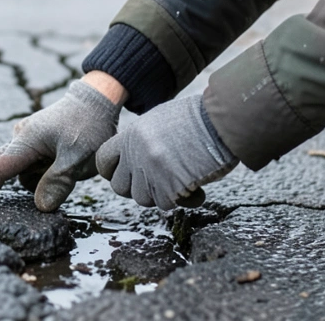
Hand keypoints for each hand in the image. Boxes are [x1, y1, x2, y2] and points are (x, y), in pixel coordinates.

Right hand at [0, 79, 121, 211]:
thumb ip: (58, 182)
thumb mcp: (79, 157)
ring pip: (14, 167)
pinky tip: (50, 172)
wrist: (97, 99)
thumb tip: (40, 206)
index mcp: (28, 141)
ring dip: (19, 179)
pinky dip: (26, 172)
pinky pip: (25, 162)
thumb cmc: (89, 126)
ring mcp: (28, 138)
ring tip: (55, 174)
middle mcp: (22, 138)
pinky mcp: (36, 141)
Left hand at [95, 94, 237, 210]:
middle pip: (120, 187)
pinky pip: (165, 204)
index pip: (103, 160)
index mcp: (132, 135)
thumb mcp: (161, 120)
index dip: (113, 171)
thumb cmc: (199, 119)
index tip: (128, 173)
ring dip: (161, 195)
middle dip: (137, 188)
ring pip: (142, 199)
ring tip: (180, 181)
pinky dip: (181, 200)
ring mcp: (150, 170)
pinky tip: (196, 189)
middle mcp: (136, 153)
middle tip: (158, 182)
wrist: (221, 122)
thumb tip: (133, 159)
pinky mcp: (168, 186)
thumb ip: (143, 140)